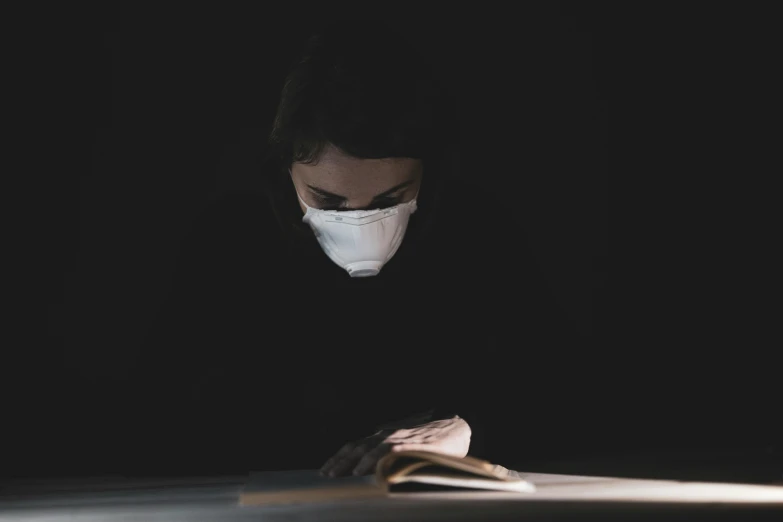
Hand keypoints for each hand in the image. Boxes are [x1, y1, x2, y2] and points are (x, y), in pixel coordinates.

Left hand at [320, 416, 470, 476]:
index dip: (339, 457)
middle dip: (343, 461)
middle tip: (328, 475)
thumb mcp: (401, 437)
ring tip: (352, 472)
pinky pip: (401, 450)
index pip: (355, 445)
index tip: (325, 470)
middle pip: (360, 446)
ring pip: (377, 447)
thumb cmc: (427, 433)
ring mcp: (403, 438)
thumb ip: (385, 445)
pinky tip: (379, 466)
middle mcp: (389, 434)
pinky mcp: (418, 444)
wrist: (454, 423)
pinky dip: (387, 457)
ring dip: (362, 460)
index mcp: (383, 434)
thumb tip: (368, 453)